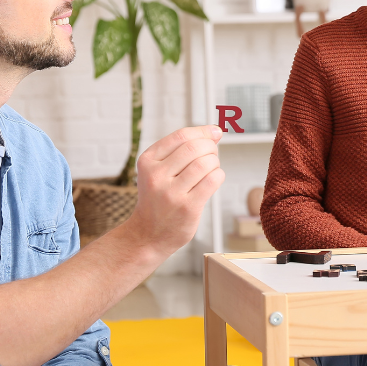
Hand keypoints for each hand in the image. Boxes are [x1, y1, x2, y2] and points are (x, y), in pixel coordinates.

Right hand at [121, 126, 224, 257]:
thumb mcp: (158, 170)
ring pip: (205, 163)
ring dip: (215, 163)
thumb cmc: (158, 198)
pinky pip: (212, 181)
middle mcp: (156, 175)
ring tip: (211, 169)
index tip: (215, 133)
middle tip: (212, 155)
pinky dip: (218, 175)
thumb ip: (182, 150)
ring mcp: (171, 193)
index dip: (203, 132)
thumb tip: (215, 131)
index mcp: (147, 161)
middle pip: (195, 147)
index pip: (181, 136)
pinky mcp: (187, 207)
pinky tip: (213, 179)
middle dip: (211, 147)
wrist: (147, 234)